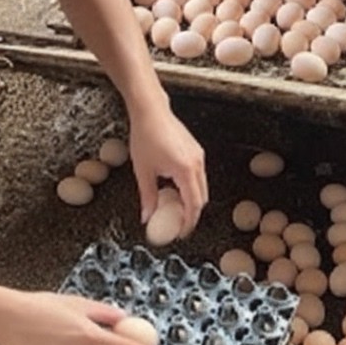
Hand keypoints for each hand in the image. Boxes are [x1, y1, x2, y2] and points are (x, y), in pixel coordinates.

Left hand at [129, 108, 206, 237]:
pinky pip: (198, 176)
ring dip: (191, 200)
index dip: (189, 222)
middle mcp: (197, 164)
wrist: (151, 112)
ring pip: (201, 187)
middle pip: (202, 197)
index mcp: (185, 170)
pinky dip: (191, 187)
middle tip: (178, 224)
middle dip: (192, 213)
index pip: (193, 204)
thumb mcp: (143, 171)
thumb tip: (147, 217)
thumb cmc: (145, 136)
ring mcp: (199, 157)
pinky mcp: (196, 151)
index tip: (181, 233)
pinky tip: (175, 190)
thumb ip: (147, 197)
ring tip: (175, 208)